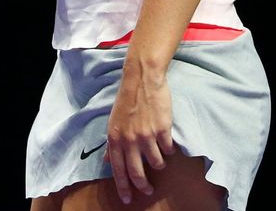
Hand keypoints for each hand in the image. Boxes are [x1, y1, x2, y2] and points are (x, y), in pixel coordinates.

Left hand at [105, 67, 175, 203]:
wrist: (142, 78)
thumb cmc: (127, 98)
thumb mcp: (113, 121)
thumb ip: (112, 143)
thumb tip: (107, 160)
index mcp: (115, 138)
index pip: (118, 170)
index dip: (124, 188)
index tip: (128, 200)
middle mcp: (130, 140)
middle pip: (137, 173)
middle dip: (143, 186)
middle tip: (148, 190)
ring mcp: (147, 136)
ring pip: (156, 163)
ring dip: (158, 163)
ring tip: (158, 155)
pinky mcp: (162, 130)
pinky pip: (168, 150)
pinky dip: (168, 149)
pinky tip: (166, 141)